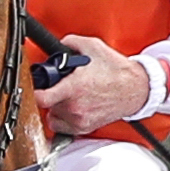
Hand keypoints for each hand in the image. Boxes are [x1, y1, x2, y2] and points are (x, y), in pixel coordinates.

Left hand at [31, 33, 153, 137]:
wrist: (136, 89)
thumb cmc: (118, 71)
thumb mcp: (93, 47)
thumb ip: (70, 43)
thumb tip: (59, 45)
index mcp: (74, 87)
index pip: (40, 98)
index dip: (33, 91)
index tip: (34, 86)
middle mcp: (75, 106)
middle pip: (46, 103)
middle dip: (50, 93)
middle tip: (59, 85)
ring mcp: (79, 119)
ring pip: (53, 114)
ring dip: (56, 105)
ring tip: (69, 95)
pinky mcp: (84, 128)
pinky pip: (62, 125)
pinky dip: (63, 117)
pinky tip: (72, 106)